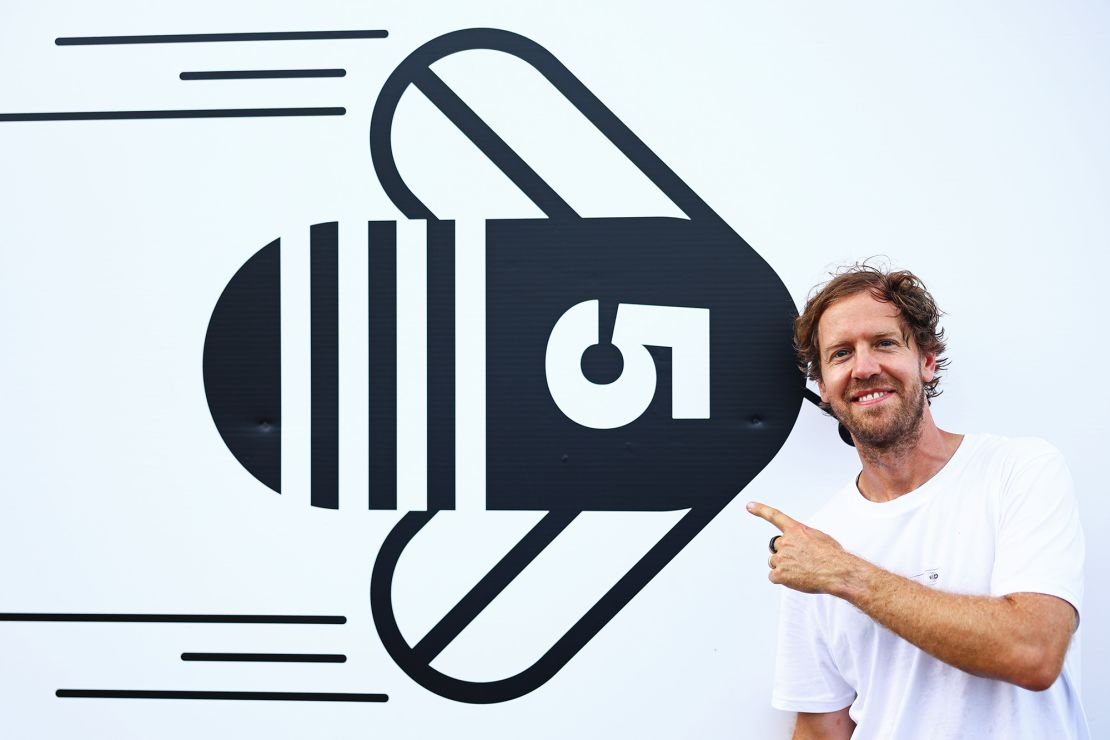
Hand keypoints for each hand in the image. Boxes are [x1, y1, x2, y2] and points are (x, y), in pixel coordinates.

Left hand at [746, 501, 861, 595]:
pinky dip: (782, 579)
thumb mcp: (820, 538)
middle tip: (800, 560)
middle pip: (776, 547)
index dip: (761, 510)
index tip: (749, 506)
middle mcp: (786, 542)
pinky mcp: (780, 574)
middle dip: (784, 553)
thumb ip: (804, 538)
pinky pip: (774, 577)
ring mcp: (781, 558)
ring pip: (774, 562)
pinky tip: (796, 579)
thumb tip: (801, 546)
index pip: (775, 516)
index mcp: (796, 530)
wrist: (838, 571)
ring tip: (802, 571)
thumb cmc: (833, 556)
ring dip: (784, 567)